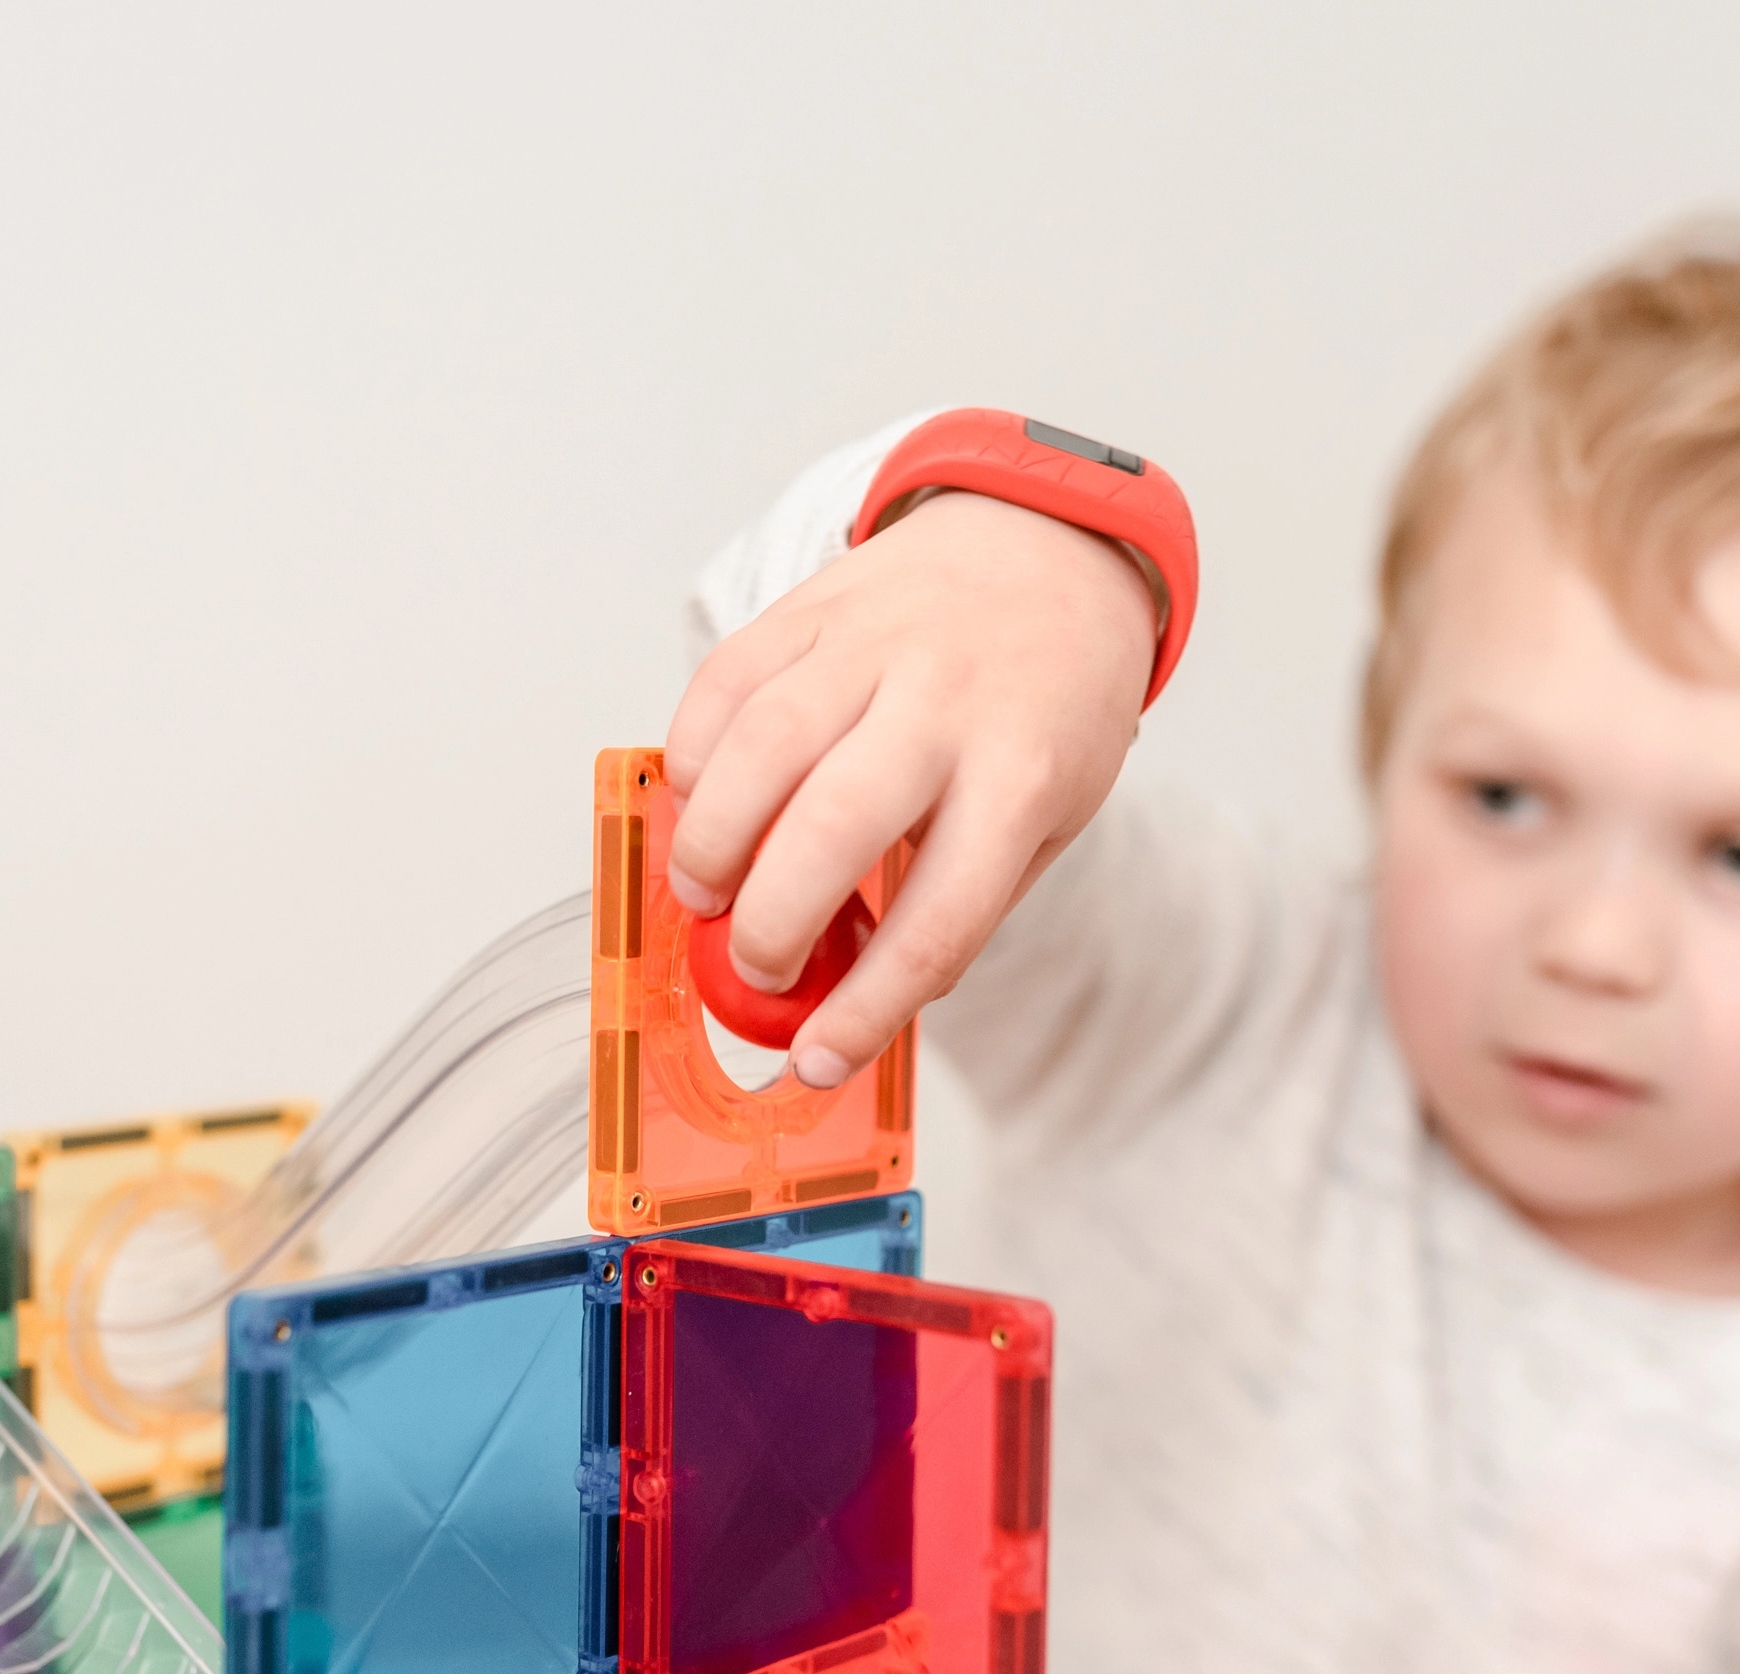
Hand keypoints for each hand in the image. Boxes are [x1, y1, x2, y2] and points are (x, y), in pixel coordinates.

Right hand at [665, 488, 1157, 1086]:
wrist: (1049, 546)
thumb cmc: (1046, 705)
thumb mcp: (1048, 815)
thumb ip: (957, 897)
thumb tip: (849, 995)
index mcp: (1022, 778)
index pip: (938, 921)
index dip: (866, 1009)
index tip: (815, 1062)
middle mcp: (946, 706)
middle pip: (833, 827)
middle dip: (770, 923)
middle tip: (751, 970)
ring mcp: (875, 645)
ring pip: (762, 746)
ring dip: (711, 841)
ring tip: (702, 893)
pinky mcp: (813, 607)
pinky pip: (727, 681)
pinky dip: (690, 752)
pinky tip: (695, 798)